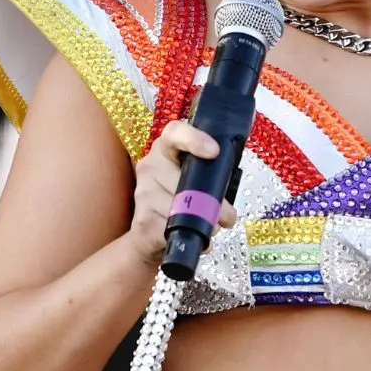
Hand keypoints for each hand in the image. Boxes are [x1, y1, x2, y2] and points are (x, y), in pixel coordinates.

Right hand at [126, 119, 237, 265]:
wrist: (149, 237)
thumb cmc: (180, 204)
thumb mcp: (197, 183)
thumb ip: (211, 180)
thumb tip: (227, 206)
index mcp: (166, 150)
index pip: (174, 133)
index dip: (194, 139)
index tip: (214, 151)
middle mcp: (151, 166)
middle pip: (189, 181)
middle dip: (214, 204)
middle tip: (225, 216)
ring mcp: (144, 192)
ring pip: (185, 208)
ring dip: (204, 223)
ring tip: (205, 227)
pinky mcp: (143, 220)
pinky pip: (175, 229)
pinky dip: (191, 238)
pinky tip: (191, 237)